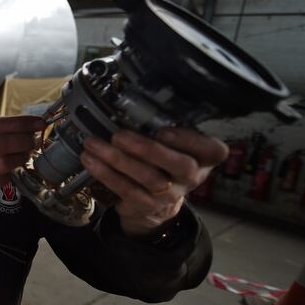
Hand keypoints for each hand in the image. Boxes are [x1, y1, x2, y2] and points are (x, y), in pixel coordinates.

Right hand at [0, 115, 45, 220]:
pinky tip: (14, 166)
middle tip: (34, 139)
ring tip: (27, 152)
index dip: (18, 123)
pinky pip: (2, 177)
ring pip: (3, 162)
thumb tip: (28, 126)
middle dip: (22, 140)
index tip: (37, 122)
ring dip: (21, 156)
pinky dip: (13, 170)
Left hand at [80, 128, 227, 236]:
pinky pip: (126, 189)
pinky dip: (106, 173)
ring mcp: (170, 194)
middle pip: (180, 165)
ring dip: (117, 159)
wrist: (155, 203)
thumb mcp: (173, 145)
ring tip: (94, 144)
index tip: (165, 130)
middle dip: (148, 150)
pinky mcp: (147, 205)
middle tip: (119, 136)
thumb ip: (164, 128)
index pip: (214, 151)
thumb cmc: (162, 161)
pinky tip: (90, 160)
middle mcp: (191, 177)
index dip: (192, 141)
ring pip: (148, 177)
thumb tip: (130, 100)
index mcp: (203, 158)